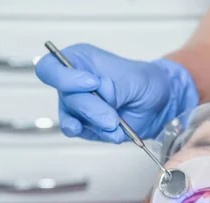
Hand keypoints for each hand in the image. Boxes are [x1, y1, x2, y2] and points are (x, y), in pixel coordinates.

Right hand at [35, 43, 198, 142]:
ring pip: (71, 120)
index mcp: (79, 61)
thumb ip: (113, 87)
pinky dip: (100, 134)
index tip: (93, 84)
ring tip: (116, 123)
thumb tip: (98, 95)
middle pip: (65, 99)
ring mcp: (78, 107)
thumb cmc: (146, 82)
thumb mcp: (133, 78)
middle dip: (92, 109)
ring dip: (97, 124)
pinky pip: (83, 134)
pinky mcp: (86, 125)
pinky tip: (112, 132)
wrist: (159, 104)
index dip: (66, 79)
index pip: (50, 69)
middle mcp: (73, 84)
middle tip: (113, 114)